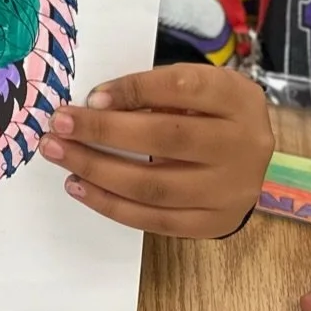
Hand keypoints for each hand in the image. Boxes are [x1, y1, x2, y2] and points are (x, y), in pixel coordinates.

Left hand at [39, 65, 273, 237]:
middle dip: (103, 131)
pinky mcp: (213, 224)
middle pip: (165, 138)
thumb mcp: (197, 86)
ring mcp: (231, 191)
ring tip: (59, 154)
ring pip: (154, 186)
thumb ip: (156, 91)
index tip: (90, 97)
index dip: (134, 90)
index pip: (182, 88)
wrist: (252, 159)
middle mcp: (242, 146)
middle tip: (58, 124)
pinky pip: (154, 220)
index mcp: (238, 99)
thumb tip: (95, 106)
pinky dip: (110, 204)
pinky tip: (79, 186)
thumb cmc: (213, 112)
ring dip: (97, 170)